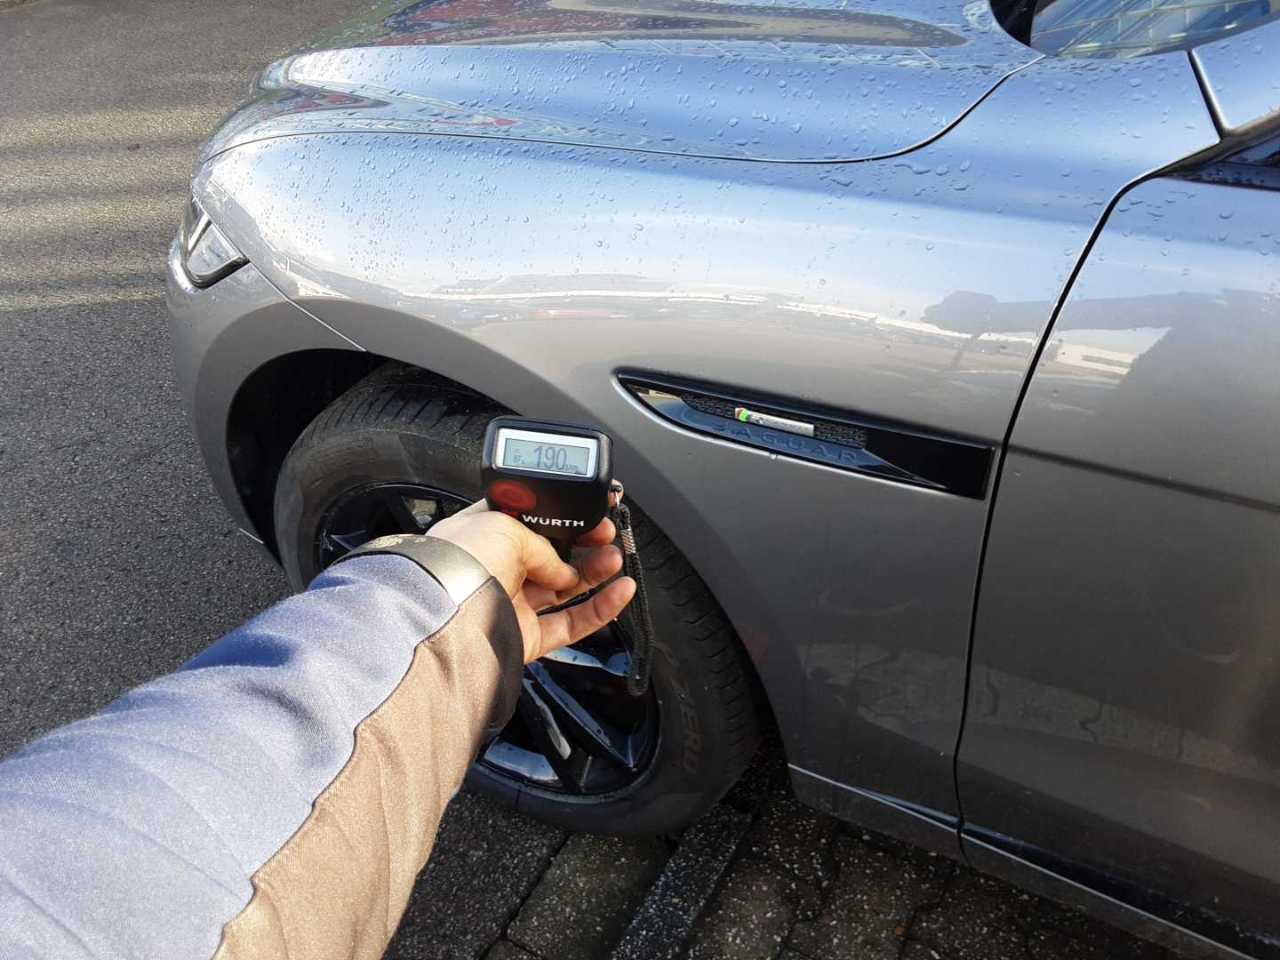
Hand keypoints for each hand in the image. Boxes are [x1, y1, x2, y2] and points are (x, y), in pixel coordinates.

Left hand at [426, 500, 634, 662]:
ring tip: (616, 557)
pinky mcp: (525, 639)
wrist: (446, 618)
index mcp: (482, 535)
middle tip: (606, 532)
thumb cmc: (459, 563)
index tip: (589, 508)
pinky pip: (570, 624)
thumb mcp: (504, 525)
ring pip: (564, 588)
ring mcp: (510, 604)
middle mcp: (494, 569)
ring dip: (595, 572)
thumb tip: (562, 567)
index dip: (560, 514)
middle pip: (551, 554)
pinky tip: (620, 590)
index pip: (527, 520)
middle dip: (584, 542)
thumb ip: (543, 541)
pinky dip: (600, 609)